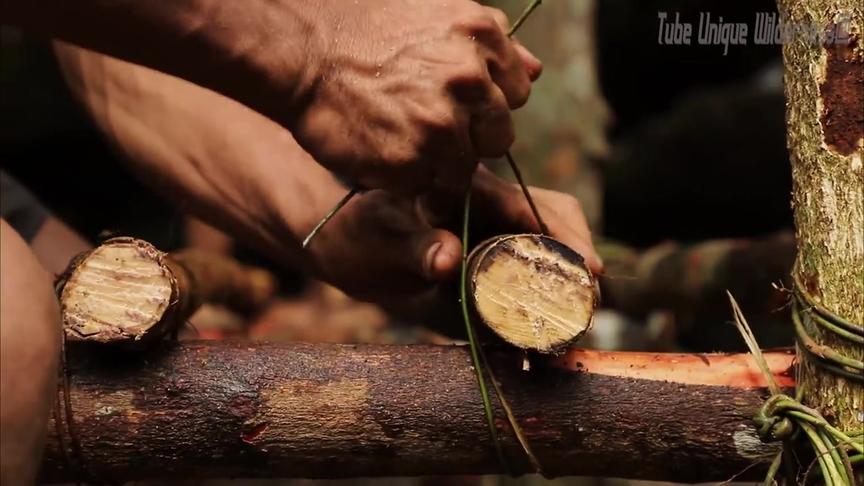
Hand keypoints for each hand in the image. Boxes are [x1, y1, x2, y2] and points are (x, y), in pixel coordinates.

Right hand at [288, 0, 541, 194]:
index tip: (454, 105)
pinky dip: (410, 180)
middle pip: (497, 136)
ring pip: (466, 167)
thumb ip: (490, 46)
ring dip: (439, 163)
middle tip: (425, 128)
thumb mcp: (435, 15)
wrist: (300, 50)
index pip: (516, 92)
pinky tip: (384, 154)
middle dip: (469, 137)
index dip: (484, 104)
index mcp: (482, 36)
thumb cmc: (361, 28)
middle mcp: (472, 81)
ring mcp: (445, 125)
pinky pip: (430, 187)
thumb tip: (535, 69)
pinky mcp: (416, 164)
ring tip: (398, 141)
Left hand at [306, 168, 600, 311]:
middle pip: (553, 222)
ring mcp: (493, 236)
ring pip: (547, 249)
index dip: (565, 236)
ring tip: (573, 325)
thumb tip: (448, 260)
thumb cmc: (357, 231)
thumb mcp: (379, 236)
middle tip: (588, 303)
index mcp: (469, 187)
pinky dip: (540, 306)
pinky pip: (527, 279)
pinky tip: (542, 339)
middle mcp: (490, 209)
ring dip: (565, 284)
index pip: (530, 204)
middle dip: (578, 260)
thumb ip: (412, 246)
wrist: (343, 247)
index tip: (589, 269)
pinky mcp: (489, 266)